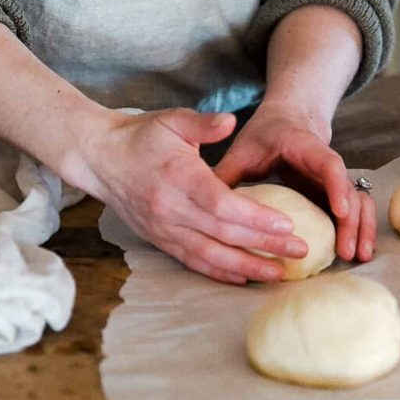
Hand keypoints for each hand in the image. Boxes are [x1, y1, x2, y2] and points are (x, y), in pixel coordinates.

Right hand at [76, 109, 308, 283]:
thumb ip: (203, 123)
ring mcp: (164, 229)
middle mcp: (171, 209)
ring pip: (210, 255)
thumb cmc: (140, 136)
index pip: (221, 204)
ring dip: (247, 267)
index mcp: (178, 177)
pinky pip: (192, 261)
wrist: (99, 158)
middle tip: (299, 250)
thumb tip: (230, 121)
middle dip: (264, 245)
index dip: (255, 217)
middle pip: (223, 233)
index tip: (286, 223)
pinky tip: (243, 279)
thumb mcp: (171, 120)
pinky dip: (219, 272)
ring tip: (279, 274)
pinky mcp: (160, 240)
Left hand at [214, 104, 375, 263]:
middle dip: (352, 221)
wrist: (290, 119)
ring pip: (359, 201)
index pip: (329, 164)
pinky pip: (356, 210)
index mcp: (306, 147)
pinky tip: (356, 254)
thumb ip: (226, 172)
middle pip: (349, 190)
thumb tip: (200, 201)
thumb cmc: (264, 135)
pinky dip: (359, 230)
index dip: (336, 187)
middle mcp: (327, 163)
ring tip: (357, 257)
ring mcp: (335, 179)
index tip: (341, 210)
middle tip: (347, 251)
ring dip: (361, 228)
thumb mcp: (243, 148)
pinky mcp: (336, 193)